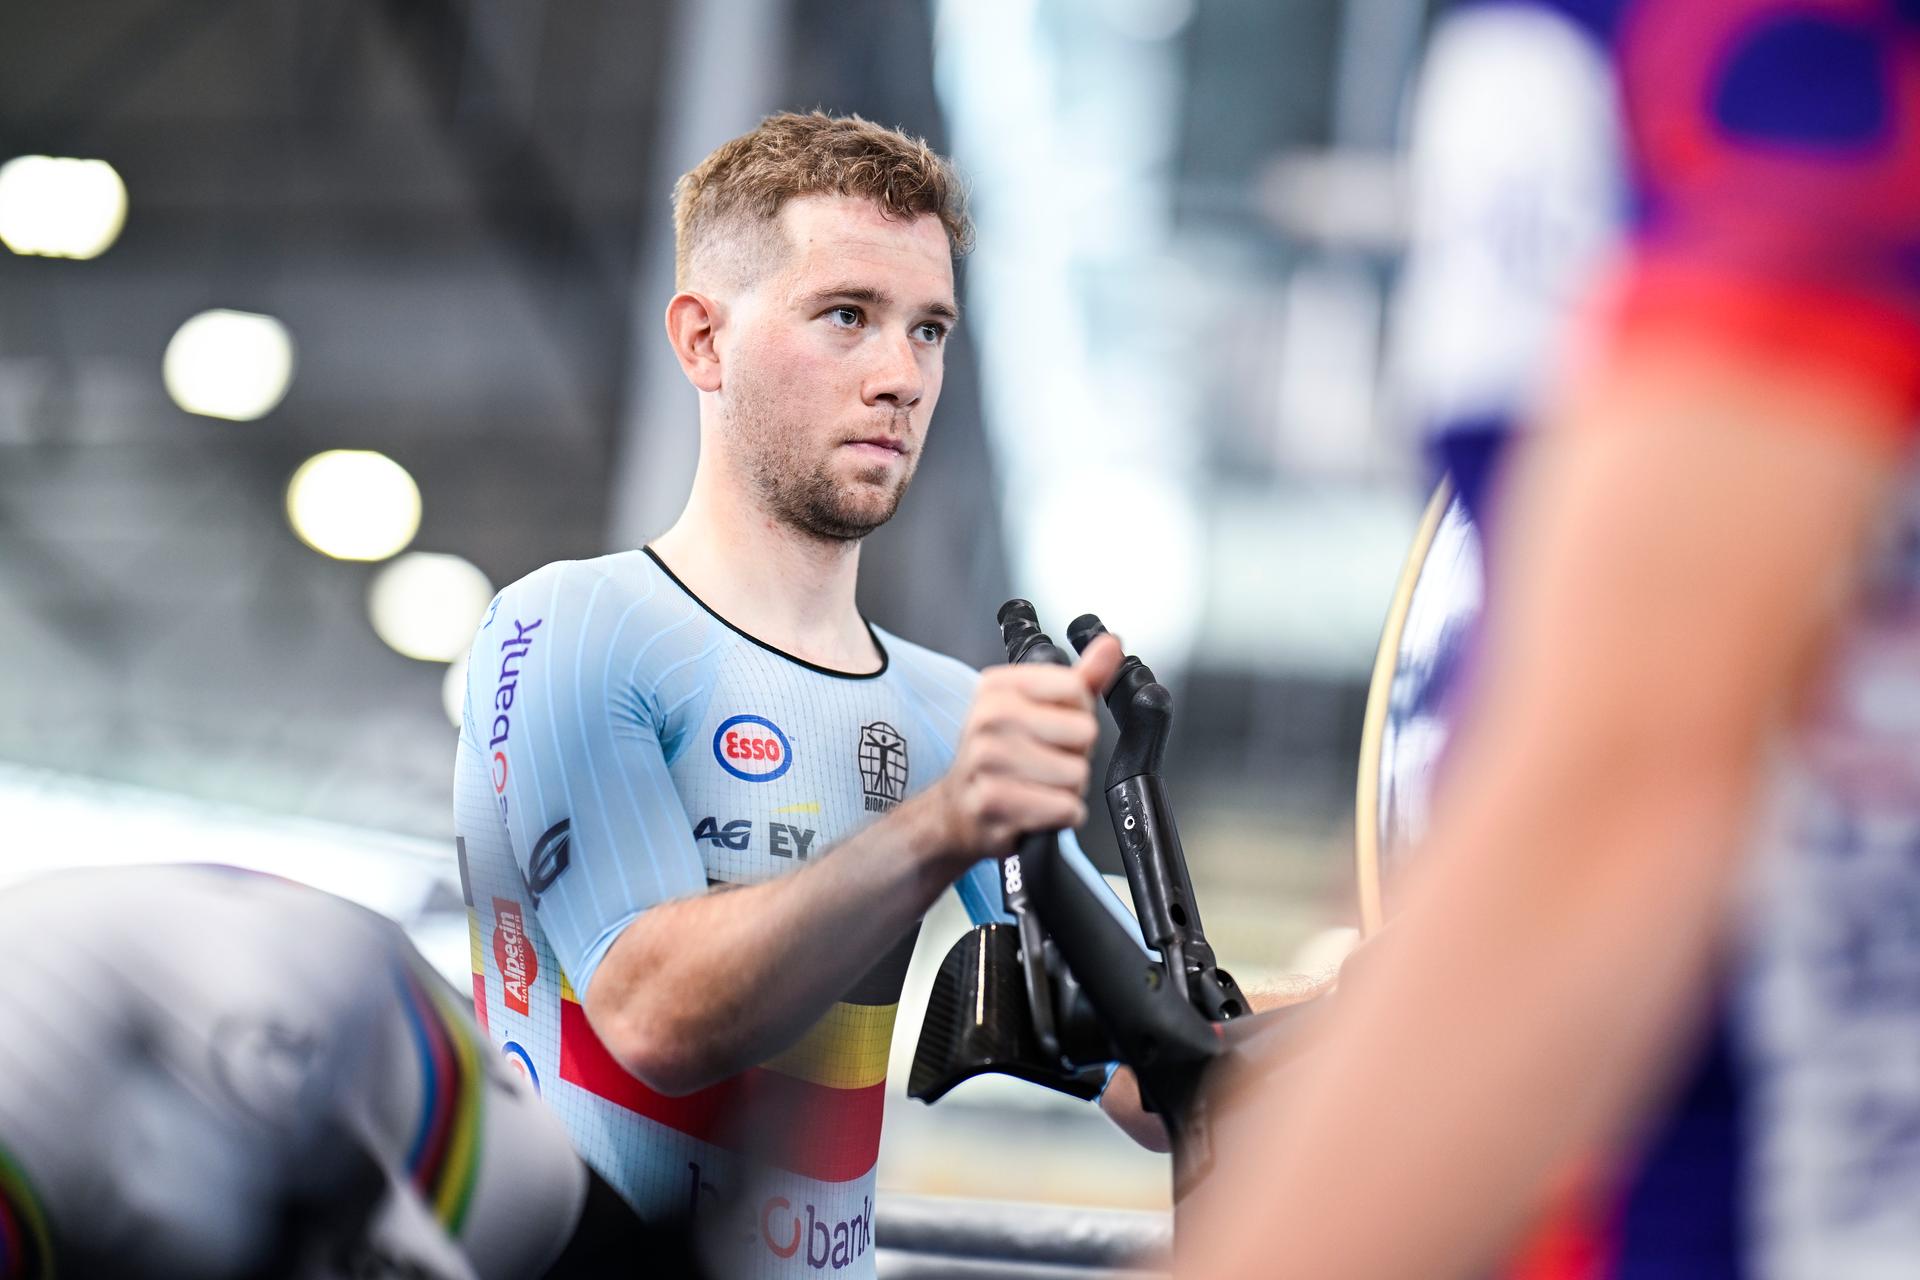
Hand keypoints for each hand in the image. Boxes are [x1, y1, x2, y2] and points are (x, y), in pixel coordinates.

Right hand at [928, 634, 1123, 860]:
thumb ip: (1081, 677)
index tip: (1054, 727)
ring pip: (1076, 774)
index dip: (1078, 714)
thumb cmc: (1004, 756)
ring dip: (1068, 788)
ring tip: (1039, 785)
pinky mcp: (992, 801)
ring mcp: (985, 759)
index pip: (1076, 688)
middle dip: (1075, 755)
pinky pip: (1063, 807)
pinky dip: (1060, 814)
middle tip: (1045, 761)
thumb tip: (1111, 644)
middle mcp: (987, 716)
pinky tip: (1036, 808)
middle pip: (1083, 732)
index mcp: (998, 686)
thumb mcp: (1038, 709)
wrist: (959, 808)